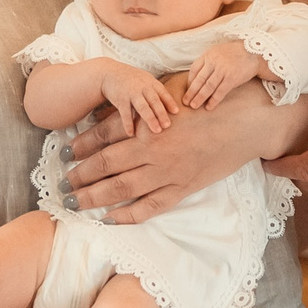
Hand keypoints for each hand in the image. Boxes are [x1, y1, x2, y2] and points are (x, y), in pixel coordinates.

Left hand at [68, 79, 292, 224]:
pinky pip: (149, 207)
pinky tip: (109, 217)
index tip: (64, 153)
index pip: (102, 135)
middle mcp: (152, 150)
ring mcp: (166, 172)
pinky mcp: (182, 189)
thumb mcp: (172, 90)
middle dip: (79, 175)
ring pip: (120, 189)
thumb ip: (144, 103)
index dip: (80, 145)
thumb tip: (118, 107)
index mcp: (147, 123)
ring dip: (93, 196)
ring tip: (73, 201)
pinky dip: (127, 215)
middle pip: (104, 165)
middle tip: (62, 182)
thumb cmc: (210, 100)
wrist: (246, 121)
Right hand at [99, 61, 179, 135]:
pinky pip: (125, 113)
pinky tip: (131, 134)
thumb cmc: (132, 79)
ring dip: (150, 119)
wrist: (110, 73)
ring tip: (157, 131)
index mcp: (150, 82)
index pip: (162, 92)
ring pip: (142, 107)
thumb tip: (172, 105)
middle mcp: (142, 87)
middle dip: (161, 113)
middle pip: (154, 101)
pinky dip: (128, 124)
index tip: (176, 112)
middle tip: (168, 125)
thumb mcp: (146, 80)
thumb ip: (157, 91)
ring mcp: (131, 93)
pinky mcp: (120, 99)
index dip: (170, 102)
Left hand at [183, 41, 262, 109]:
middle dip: (191, 92)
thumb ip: (208, 61)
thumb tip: (197, 76)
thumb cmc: (235, 53)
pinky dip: (214, 100)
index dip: (190, 81)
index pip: (194, 69)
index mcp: (208, 55)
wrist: (254, 52)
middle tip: (185, 102)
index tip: (188, 90)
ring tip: (193, 106)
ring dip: (200, 98)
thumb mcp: (218, 51)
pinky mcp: (232, 78)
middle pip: (199, 80)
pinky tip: (209, 107)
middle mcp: (214, 62)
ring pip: (208, 87)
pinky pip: (220, 92)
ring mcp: (223, 70)